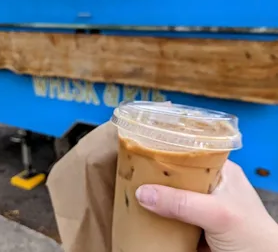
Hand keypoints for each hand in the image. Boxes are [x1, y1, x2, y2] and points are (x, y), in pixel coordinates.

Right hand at [135, 160, 277, 251]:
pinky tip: (145, 211)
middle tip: (134, 170)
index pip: (190, 153)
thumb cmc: (252, 235)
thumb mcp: (217, 214)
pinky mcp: (197, 223)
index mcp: (221, 170)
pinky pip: (174, 214)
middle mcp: (211, 184)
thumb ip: (181, 202)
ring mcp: (203, 204)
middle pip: (178, 175)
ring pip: (174, 195)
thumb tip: (142, 193)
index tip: (145, 150)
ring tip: (134, 187)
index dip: (169, 151)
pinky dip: (161, 215)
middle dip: (158, 175)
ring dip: (157, 196)